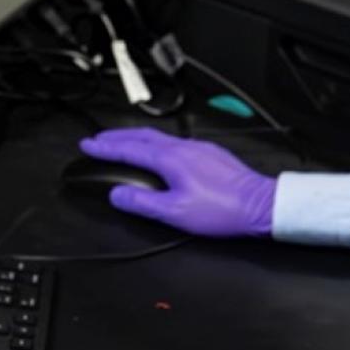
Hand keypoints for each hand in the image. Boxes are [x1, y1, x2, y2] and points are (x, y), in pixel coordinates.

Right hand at [79, 127, 276, 236]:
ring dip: (136, 139)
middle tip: (98, 140)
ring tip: (122, 144)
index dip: (105, 147)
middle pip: (142, 136)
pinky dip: (156, 144)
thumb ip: (142, 203)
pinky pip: (175, 143)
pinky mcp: (210, 155)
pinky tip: (159, 153)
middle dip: (116, 137)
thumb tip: (118, 195)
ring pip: (159, 138)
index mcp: (171, 159)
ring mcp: (198, 149)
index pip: (129, 149)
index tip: (88, 145)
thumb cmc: (223, 210)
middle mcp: (184, 148)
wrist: (261, 205)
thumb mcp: (174, 213)